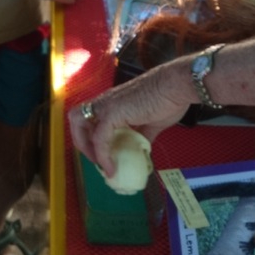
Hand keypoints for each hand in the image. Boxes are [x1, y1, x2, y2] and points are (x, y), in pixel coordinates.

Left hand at [68, 66, 189, 176]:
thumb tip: (141, 149)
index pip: (90, 119)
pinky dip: (102, 155)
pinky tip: (112, 167)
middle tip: (97, 160)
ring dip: (86, 147)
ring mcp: (107, 105)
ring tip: (101, 165)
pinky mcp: (113, 112)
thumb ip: (143, 134)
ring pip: (79, 124)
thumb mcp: (153, 122)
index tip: (104, 157)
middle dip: (81, 141)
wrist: (177, 86)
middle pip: (76, 118)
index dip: (92, 139)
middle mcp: (105, 102)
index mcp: (114, 103)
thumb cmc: (168, 99)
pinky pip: (99, 137)